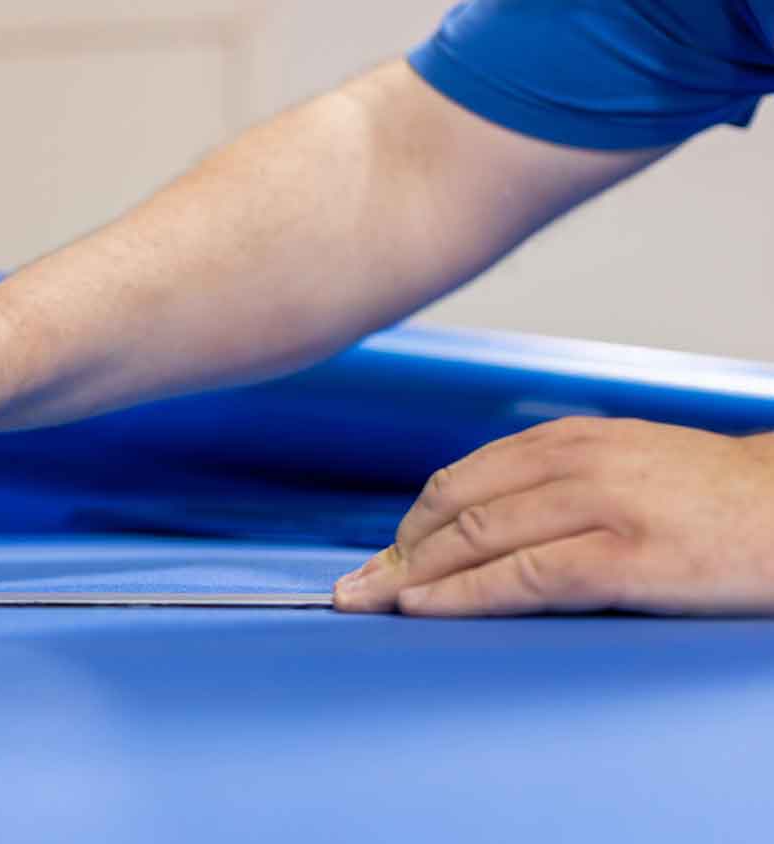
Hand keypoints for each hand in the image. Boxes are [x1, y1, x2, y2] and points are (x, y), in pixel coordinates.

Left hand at [333, 417, 773, 615]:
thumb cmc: (708, 498)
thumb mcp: (623, 465)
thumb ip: (555, 482)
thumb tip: (480, 521)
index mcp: (569, 441)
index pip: (461, 479)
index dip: (409, 525)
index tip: (376, 560)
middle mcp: (576, 464)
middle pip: (455, 508)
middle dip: (394, 554)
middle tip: (352, 591)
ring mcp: (600, 509)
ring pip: (477, 538)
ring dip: (410, 575)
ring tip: (368, 604)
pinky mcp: (627, 558)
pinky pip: (523, 577)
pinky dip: (462, 594)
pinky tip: (424, 608)